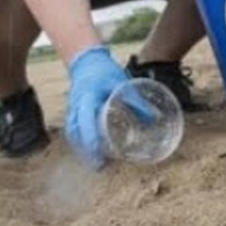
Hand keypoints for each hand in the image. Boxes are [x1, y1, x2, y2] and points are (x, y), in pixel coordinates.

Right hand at [64, 45, 130, 168]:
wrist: (86, 60)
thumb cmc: (105, 71)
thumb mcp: (121, 83)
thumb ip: (135, 100)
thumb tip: (153, 120)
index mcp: (87, 97)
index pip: (85, 122)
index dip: (90, 140)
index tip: (98, 154)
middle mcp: (76, 105)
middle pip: (75, 132)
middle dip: (85, 151)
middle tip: (99, 165)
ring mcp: (71, 108)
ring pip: (72, 133)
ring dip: (82, 148)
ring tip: (96, 162)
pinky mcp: (72, 111)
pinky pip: (72, 129)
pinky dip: (80, 141)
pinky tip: (89, 150)